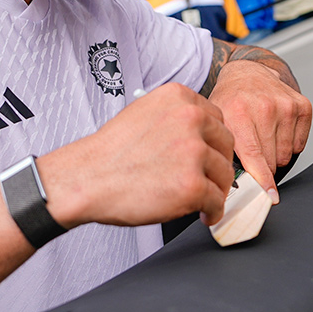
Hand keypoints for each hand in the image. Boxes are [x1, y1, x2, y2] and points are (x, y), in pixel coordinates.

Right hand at [41, 82, 234, 227]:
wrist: (86, 179)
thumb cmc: (111, 152)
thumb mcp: (144, 113)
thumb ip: (176, 117)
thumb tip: (202, 135)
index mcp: (180, 97)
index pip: (217, 118)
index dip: (213, 141)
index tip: (209, 155)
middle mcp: (190, 118)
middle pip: (226, 143)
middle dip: (219, 164)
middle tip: (210, 179)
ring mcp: (193, 152)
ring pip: (225, 174)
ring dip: (217, 189)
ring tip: (204, 199)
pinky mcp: (192, 185)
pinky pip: (217, 201)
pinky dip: (213, 211)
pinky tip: (204, 214)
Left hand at [208, 59, 312, 201]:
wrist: (247, 73)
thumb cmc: (230, 102)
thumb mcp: (217, 123)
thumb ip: (223, 152)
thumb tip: (229, 187)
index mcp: (238, 112)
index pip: (255, 156)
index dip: (263, 181)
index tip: (270, 197)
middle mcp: (264, 107)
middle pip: (271, 160)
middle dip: (262, 166)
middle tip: (252, 153)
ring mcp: (286, 105)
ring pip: (286, 155)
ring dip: (275, 154)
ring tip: (263, 137)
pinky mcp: (302, 105)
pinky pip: (299, 144)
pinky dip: (289, 144)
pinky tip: (276, 130)